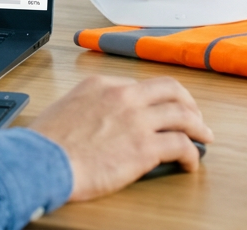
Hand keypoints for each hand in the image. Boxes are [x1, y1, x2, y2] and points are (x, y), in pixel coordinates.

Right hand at [27, 76, 212, 201]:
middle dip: (187, 102)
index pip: (139, 86)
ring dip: (198, 126)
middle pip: (169, 90)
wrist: (42, 161)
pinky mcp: (145, 147)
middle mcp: (123, 96)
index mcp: (102, 85)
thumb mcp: (65, 108)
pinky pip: (181, 145)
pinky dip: (192, 153)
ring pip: (183, 116)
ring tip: (204, 136)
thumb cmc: (46, 143)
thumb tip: (98, 119)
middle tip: (193, 115)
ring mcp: (137, 120)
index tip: (159, 110)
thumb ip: (88, 107)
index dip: (155, 99)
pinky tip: (192, 161)